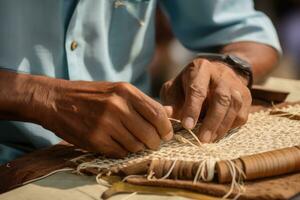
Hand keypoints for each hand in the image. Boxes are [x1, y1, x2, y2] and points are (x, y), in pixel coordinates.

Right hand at [35, 80, 172, 157]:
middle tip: (152, 143)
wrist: (56, 100)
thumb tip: (169, 113)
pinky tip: (117, 143)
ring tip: (132, 141)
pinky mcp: (95, 139)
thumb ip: (143, 102)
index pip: (157, 113)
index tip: (166, 134)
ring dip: (138, 147)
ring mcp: (105, 124)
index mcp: (125, 91)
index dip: (166, 128)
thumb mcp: (117, 90)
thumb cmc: (90, 95)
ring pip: (136, 145)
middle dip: (155, 142)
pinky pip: (120, 152)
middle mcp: (117, 106)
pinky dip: (123, 151)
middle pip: (150, 133)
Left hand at [160, 58, 251, 142]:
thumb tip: (166, 115)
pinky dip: (231, 126)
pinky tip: (219, 133)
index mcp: (200, 69)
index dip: (192, 109)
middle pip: (221, 98)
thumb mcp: (175, 88)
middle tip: (202, 139)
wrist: (215, 74)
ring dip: (222, 126)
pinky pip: (242, 114)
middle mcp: (221, 74)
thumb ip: (171, 101)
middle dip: (211, 121)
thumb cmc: (189, 84)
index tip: (187, 126)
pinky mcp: (246, 97)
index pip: (197, 89)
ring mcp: (236, 85)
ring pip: (234, 106)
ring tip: (209, 139)